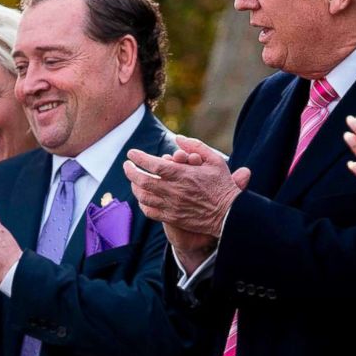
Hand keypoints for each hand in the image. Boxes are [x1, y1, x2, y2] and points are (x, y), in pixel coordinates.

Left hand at [123, 136, 251, 236]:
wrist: (229, 214)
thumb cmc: (222, 185)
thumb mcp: (214, 160)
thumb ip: (195, 146)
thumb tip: (178, 138)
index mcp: (182, 174)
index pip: (152, 164)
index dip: (138, 157)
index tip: (131, 153)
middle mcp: (173, 190)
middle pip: (142, 180)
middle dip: (130, 171)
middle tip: (126, 165)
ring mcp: (171, 206)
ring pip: (143, 196)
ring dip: (135, 187)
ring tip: (134, 180)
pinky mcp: (172, 218)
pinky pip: (149, 211)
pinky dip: (142, 203)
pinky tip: (143, 197)